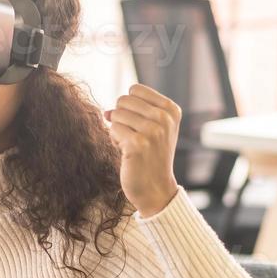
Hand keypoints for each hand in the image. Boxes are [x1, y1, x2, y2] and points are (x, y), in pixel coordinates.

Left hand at [104, 83, 181, 216]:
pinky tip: (126, 152)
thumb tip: (106, 112)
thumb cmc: (150, 157)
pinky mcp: (138, 144)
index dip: (129, 106)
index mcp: (171, 110)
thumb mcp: (151, 129)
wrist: (155, 188)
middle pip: (124, 100)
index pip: (135, 89)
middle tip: (133, 137)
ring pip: (116, 114)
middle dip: (122, 118)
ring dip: (118, 130)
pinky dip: (115, 140)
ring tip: (130, 145)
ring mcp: (152, 131)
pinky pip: (113, 129)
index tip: (139, 124)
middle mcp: (164, 118)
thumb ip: (133, 114)